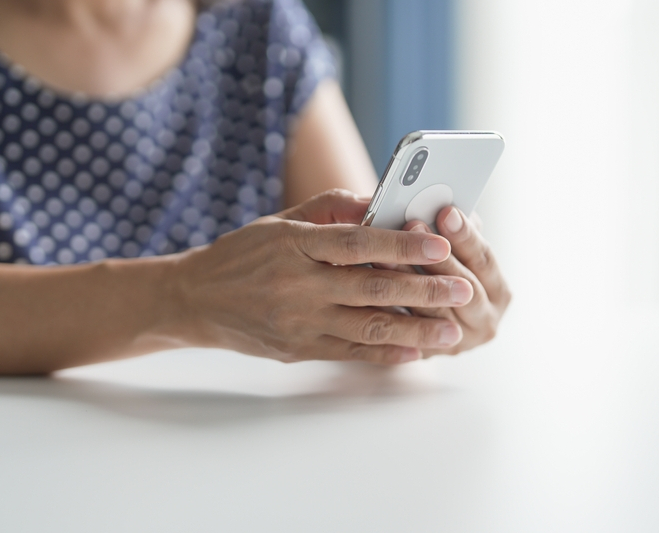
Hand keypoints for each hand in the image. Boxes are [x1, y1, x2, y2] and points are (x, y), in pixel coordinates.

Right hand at [167, 190, 474, 364]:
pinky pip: (348, 353)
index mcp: (293, 244)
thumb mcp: (281, 220)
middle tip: (462, 290)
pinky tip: (414, 353)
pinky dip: (384, 354)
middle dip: (423, 290)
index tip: (441, 244)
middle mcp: (296, 285)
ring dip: (414, 330)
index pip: (357, 242)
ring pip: (366, 327)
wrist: (196, 299)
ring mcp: (297, 322)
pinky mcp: (297, 349)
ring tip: (451, 331)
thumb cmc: (245, 253)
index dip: (402, 243)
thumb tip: (382, 203)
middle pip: (371, 288)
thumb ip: (332, 210)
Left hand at [379, 207, 510, 356]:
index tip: (446, 211)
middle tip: (413, 225)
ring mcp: (456, 342)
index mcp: (497, 290)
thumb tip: (439, 204)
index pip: (483, 260)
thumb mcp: (450, 242)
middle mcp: (484, 321)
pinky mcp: (426, 353)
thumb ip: (450, 226)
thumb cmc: (434, 263)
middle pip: (463, 290)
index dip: (465, 235)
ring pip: (432, 312)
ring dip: (408, 280)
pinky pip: (408, 333)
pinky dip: (390, 309)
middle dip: (437, 257)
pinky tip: (370, 285)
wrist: (411, 308)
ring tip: (385, 252)